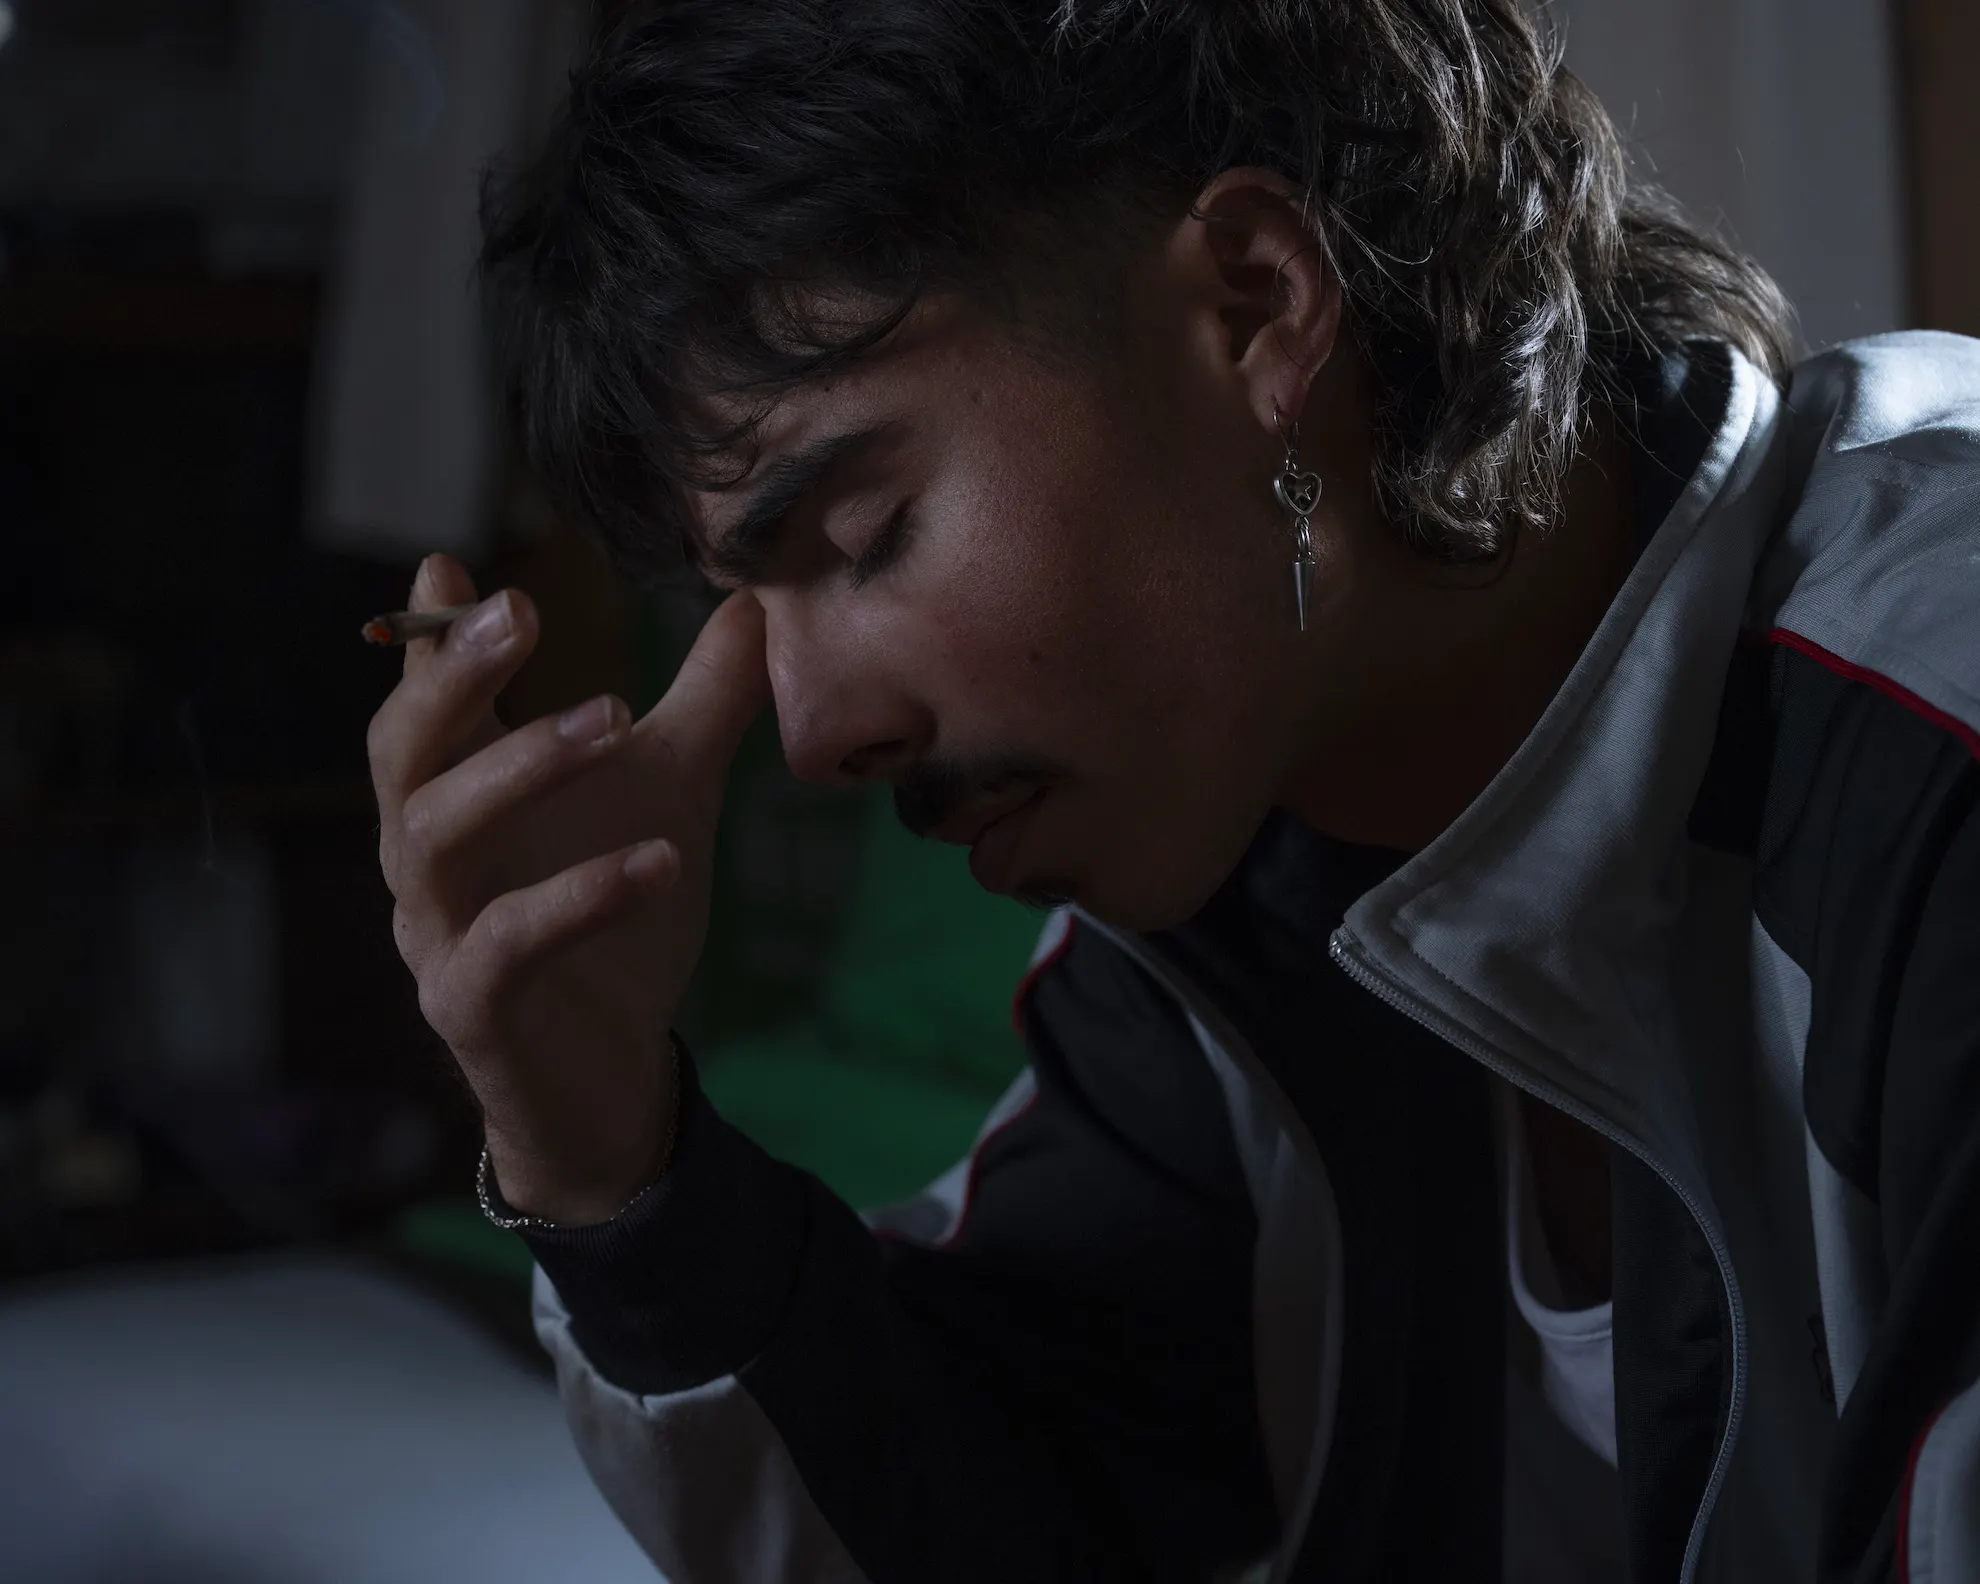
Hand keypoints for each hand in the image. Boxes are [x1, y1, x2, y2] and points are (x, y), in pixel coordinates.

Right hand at [369, 554, 768, 1223]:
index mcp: (463, 799)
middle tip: (522, 612)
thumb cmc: (622, 920)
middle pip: (404, 755)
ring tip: (613, 719)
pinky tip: (658, 858)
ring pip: (435, 839)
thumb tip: (757, 603)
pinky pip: (505, 945)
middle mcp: (430, 861)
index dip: (431, 641)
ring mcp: (438, 938)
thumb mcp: (673, 794)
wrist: (620, 1075)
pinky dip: (577, 897)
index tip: (453, 567)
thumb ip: (702, 704)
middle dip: (453, 679)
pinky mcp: (471, 1012)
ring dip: (518, 770)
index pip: (427, 707)